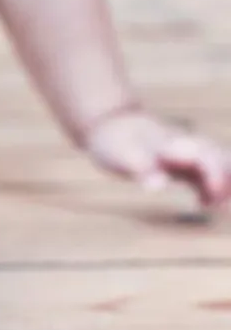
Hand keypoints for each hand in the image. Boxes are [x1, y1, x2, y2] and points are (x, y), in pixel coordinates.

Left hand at [83, 107, 230, 208]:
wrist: (110, 124)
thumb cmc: (115, 140)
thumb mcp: (122, 155)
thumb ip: (142, 168)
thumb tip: (156, 186)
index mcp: (176, 145)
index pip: (209, 158)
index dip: (218, 178)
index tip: (212, 200)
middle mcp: (188, 146)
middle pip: (223, 159)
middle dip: (227, 181)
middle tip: (216, 205)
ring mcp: (186, 153)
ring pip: (219, 164)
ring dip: (224, 183)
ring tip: (212, 205)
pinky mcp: (181, 162)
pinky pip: (207, 172)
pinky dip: (212, 187)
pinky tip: (203, 203)